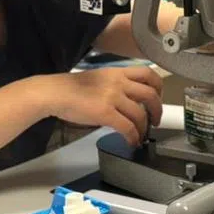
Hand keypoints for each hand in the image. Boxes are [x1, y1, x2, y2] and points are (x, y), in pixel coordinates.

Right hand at [43, 67, 162, 145]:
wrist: (54, 92)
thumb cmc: (72, 88)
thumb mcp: (99, 78)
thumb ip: (115, 85)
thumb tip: (127, 102)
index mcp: (117, 72)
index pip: (148, 74)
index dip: (158, 87)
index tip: (158, 98)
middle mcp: (118, 82)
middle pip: (150, 94)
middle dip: (157, 110)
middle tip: (156, 121)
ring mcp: (113, 97)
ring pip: (140, 114)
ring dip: (144, 128)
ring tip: (142, 135)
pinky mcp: (105, 112)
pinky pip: (127, 127)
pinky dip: (133, 137)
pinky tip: (131, 141)